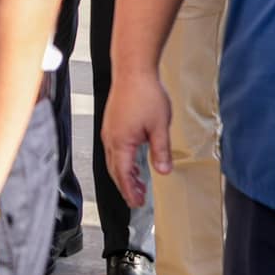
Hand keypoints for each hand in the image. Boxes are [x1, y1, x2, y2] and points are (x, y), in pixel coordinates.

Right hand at [102, 71, 172, 209]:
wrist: (133, 70)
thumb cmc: (145, 94)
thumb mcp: (160, 127)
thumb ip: (161, 152)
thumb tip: (163, 171)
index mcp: (121, 142)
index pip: (123, 174)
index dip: (129, 191)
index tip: (137, 203)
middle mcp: (111, 137)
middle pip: (115, 170)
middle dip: (126, 186)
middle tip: (138, 199)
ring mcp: (110, 129)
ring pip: (113, 159)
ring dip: (125, 174)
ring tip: (138, 183)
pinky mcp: (112, 122)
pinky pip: (114, 148)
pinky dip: (123, 160)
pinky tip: (133, 161)